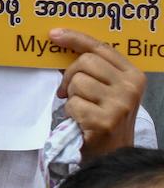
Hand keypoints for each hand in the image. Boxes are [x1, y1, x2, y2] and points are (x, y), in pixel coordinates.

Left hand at [53, 28, 145, 160]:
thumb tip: (59, 45)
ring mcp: (120, 104)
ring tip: (83, 109)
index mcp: (133, 75)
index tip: (54, 34)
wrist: (113, 153)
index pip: (101, 48)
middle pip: (85, 62)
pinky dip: (71, 112)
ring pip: (77, 82)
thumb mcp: (106, 89)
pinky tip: (82, 121)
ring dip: (72, 96)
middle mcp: (131, 87)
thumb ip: (92, 69)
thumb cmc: (105, 116)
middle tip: (70, 91)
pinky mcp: (105, 120)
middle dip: (70, 75)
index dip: (75, 38)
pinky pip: (73, 104)